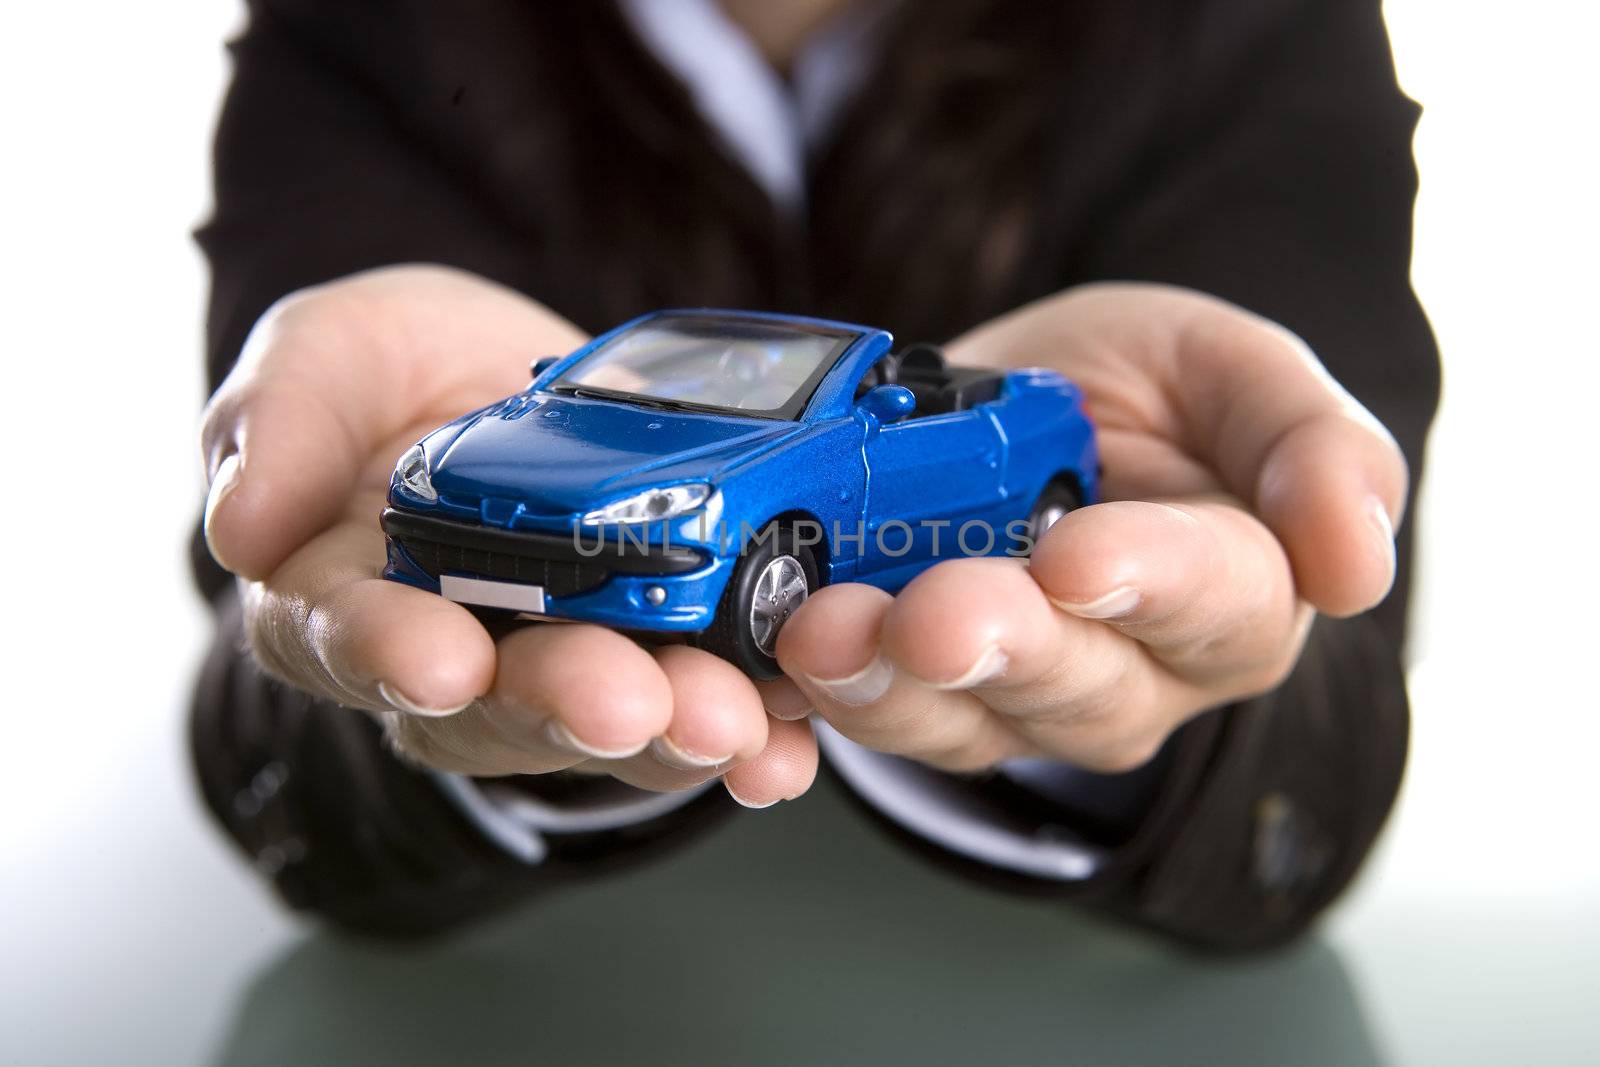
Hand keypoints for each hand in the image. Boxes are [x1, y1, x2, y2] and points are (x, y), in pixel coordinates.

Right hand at [201, 265, 816, 805]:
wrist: (514, 377)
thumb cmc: (398, 373)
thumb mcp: (328, 353)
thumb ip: (280, 421)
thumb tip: (241, 526)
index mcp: (344, 594)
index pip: (346, 641)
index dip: (389, 655)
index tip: (440, 659)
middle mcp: (452, 656)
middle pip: (495, 711)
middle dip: (561, 708)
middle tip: (625, 700)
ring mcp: (559, 666)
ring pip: (607, 726)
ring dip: (669, 732)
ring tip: (732, 720)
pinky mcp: (658, 657)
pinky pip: (700, 708)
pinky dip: (753, 732)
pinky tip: (790, 746)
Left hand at [768, 283, 1405, 772]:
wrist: (1039, 404)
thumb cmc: (1155, 394)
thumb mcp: (1237, 371)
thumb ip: (1313, 446)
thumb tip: (1356, 564)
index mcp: (1233, 592)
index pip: (1214, 601)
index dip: (1147, 582)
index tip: (1079, 556)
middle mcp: (1129, 671)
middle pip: (1075, 686)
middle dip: (996, 648)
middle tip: (927, 614)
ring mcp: (1015, 697)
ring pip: (960, 720)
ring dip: (886, 686)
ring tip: (823, 631)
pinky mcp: (914, 692)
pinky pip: (866, 715)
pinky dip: (809, 701)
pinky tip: (767, 666)